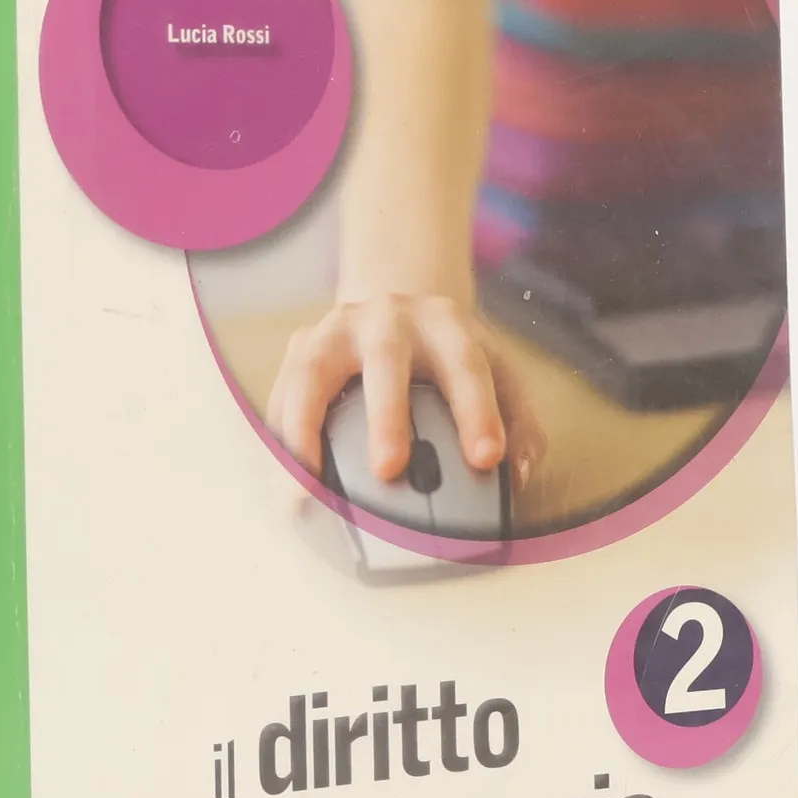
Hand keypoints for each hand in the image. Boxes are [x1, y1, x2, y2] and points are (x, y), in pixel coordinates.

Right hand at [265, 293, 546, 491]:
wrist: (393, 306)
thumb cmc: (446, 355)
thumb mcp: (493, 371)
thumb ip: (517, 421)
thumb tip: (516, 476)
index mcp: (445, 325)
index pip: (466, 365)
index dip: (477, 411)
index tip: (486, 459)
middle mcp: (387, 320)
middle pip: (385, 362)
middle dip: (387, 415)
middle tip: (389, 470)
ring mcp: (336, 330)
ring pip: (313, 375)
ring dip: (306, 432)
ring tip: (307, 491)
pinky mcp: (299, 349)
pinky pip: (281, 396)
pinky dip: (280, 441)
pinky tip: (286, 486)